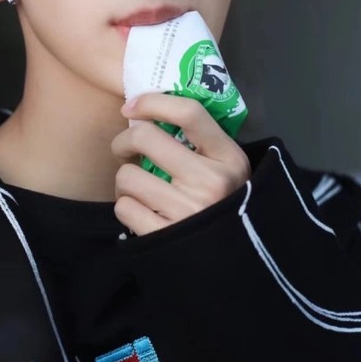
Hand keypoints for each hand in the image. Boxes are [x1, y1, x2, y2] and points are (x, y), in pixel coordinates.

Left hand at [111, 93, 250, 235]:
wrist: (236, 259)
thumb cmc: (224, 204)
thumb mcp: (228, 169)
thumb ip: (202, 144)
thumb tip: (150, 115)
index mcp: (228, 158)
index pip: (189, 113)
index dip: (152, 103)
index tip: (131, 108)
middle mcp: (210, 182)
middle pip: (145, 137)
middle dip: (124, 141)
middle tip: (125, 150)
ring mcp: (187, 211)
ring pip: (127, 176)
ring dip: (125, 181)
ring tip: (139, 189)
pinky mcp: (165, 237)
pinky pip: (125, 208)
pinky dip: (128, 208)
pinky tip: (143, 213)